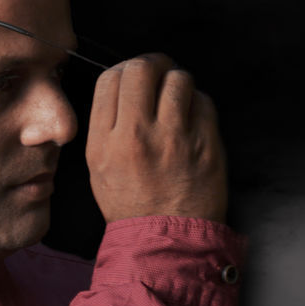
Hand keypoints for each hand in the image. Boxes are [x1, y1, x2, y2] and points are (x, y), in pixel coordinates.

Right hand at [85, 53, 227, 222]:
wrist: (167, 241)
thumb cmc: (133, 207)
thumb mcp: (99, 170)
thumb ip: (106, 126)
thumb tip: (124, 87)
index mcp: (105, 143)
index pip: (110, 79)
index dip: (124, 70)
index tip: (134, 77)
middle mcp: (136, 136)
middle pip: (142, 68)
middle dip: (153, 64)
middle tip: (160, 73)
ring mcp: (173, 138)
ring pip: (178, 78)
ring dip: (179, 84)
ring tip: (178, 101)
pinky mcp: (205, 143)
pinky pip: (203, 101)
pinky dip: (199, 106)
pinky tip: (193, 123)